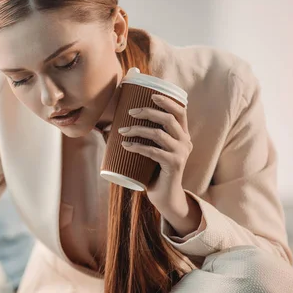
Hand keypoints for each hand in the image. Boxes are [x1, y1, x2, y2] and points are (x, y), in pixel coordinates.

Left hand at [120, 94, 200, 235]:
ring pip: (159, 134)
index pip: (180, 111)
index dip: (167, 101)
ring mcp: (181, 153)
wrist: (164, 196)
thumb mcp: (150, 152)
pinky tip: (125, 145)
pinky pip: (154, 151)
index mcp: (182, 135)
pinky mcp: (174, 165)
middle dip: (147, 112)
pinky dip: (138, 147)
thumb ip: (137, 139)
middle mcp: (185, 142)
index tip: (151, 95)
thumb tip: (106, 128)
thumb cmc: (153, 172)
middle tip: (130, 112)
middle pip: (168, 119)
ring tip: (122, 131)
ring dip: (138, 129)